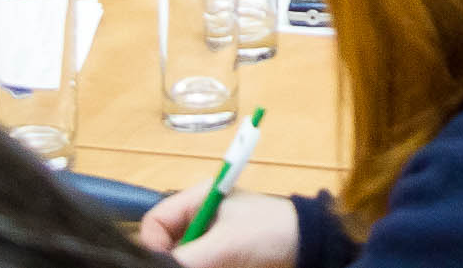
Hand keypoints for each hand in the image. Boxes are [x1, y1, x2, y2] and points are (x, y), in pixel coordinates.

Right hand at [139, 189, 299, 265]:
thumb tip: (156, 265)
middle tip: (192, 266)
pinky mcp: (219, 259)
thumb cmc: (270, 231)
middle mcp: (198, 220)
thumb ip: (189, 258)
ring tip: (213, 265)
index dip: (152, 244)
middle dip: (172, 259)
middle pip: (165, 246)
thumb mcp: (226, 244)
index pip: (155, 222)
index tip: (165, 261)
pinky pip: (199, 265)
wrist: (310, 246)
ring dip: (191, 264)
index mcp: (196, 201)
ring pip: (181, 259)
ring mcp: (209, 241)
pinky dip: (203, 267)